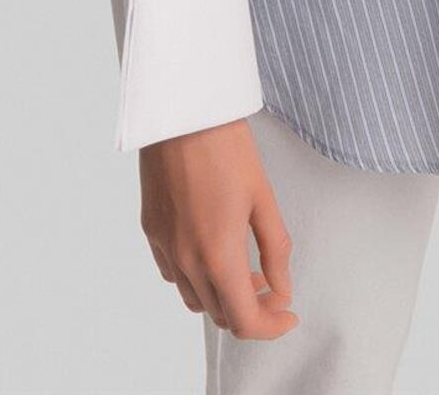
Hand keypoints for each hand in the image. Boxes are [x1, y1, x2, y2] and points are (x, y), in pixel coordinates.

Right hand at [139, 117, 299, 340]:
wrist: (182, 112)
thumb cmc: (227, 147)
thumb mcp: (263, 197)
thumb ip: (275, 249)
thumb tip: (283, 289)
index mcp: (218, 255)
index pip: (244, 321)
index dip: (271, 327)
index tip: (288, 313)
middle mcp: (186, 260)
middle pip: (219, 314)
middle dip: (250, 310)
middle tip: (272, 286)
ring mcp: (164, 246)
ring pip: (194, 298)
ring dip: (222, 296)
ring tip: (245, 269)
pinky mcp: (150, 229)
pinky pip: (172, 273)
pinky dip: (195, 277)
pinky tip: (211, 251)